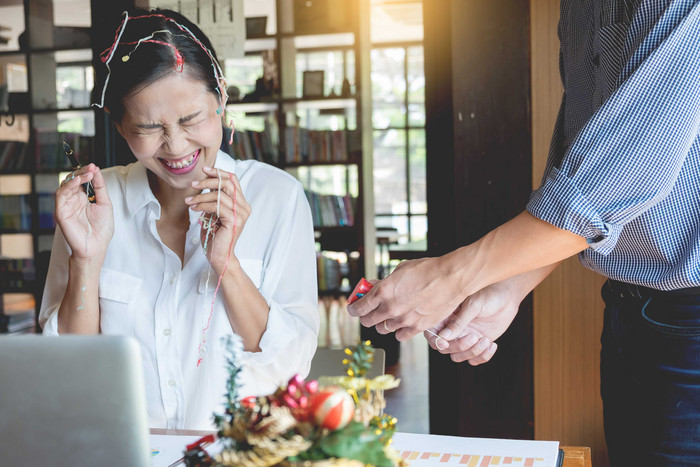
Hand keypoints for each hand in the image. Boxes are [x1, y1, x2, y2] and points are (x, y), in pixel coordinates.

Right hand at [55, 164, 113, 261]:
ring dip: (76, 177)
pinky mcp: (61, 211)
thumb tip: (96, 170)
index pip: (82, 181)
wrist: (96, 246)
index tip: (95, 166)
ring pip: (65, 185)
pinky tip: (78, 181)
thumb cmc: (102, 228)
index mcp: (84, 198)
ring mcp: (66, 205)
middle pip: (73, 180)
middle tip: (91, 168)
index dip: (87, 172)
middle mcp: (73, 200)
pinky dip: (68, 186)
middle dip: (82, 172)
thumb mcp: (105, 203)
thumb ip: (100, 187)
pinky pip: (61, 195)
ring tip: (87, 174)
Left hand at [185, 166, 250, 274]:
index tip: (204, 170)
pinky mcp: (234, 220)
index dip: (218, 172)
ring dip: (201, 196)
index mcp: (242, 203)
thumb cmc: (215, 236)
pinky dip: (203, 205)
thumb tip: (204, 183)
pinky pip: (217, 206)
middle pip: (227, 183)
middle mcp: (244, 207)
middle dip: (208, 181)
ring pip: (220, 195)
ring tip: (189, 201)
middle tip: (193, 184)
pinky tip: (194, 208)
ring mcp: (241, 214)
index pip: (233, 180)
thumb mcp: (214, 213)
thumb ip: (214, 199)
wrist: (219, 256)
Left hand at [347, 256, 468, 340]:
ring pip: (382, 330)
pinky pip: (399, 336)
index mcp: (383, 291)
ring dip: (382, 323)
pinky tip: (402, 323)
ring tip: (389, 315)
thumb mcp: (400, 270)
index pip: (358, 308)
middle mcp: (390, 308)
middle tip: (370, 311)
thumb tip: (373, 286)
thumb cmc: (427, 270)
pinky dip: (398, 331)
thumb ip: (384, 281)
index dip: (353, 309)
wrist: (451, 278)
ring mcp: (404, 320)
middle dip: (366, 316)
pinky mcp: (417, 327)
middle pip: (368, 321)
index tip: (353, 308)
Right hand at [424, 280, 520, 364]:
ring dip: (472, 352)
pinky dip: (483, 356)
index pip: (432, 333)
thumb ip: (458, 322)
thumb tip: (443, 337)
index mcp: (446, 317)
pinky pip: (474, 360)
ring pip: (458, 356)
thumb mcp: (472, 306)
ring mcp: (464, 338)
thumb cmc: (488, 296)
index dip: (435, 340)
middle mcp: (453, 330)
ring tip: (486, 340)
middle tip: (474, 336)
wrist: (507, 298)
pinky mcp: (478, 345)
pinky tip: (492, 344)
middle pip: (445, 348)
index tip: (446, 343)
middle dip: (459, 346)